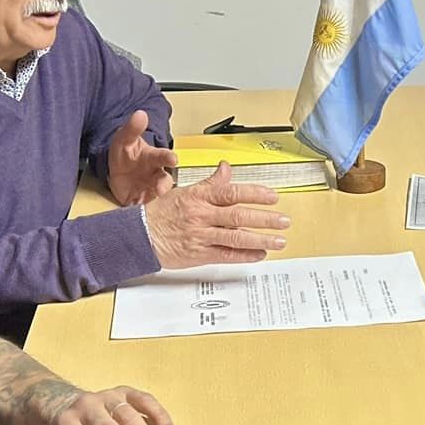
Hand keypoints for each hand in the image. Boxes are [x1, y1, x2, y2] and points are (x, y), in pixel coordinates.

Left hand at [107, 110, 178, 205]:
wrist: (117, 171)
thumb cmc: (126, 154)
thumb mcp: (124, 139)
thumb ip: (132, 128)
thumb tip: (140, 114)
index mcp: (153, 158)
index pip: (164, 156)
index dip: (169, 158)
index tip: (173, 159)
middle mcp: (155, 174)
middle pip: (164, 180)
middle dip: (163, 184)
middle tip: (161, 188)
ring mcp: (149, 189)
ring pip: (156, 197)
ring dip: (152, 200)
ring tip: (145, 202)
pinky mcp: (141, 201)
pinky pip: (143, 208)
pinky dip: (140, 209)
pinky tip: (135, 208)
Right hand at [143, 163, 289, 268]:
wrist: (141, 235)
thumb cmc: (162, 213)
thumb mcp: (186, 191)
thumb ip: (210, 183)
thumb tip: (226, 168)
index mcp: (199, 197)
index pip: (231, 192)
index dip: (254, 194)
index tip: (273, 197)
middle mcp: (201, 215)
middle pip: (238, 216)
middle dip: (264, 219)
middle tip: (283, 221)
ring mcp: (201, 236)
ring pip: (235, 237)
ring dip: (260, 239)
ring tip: (279, 241)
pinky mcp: (199, 254)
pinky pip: (226, 255)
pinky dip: (245, 255)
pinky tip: (260, 254)